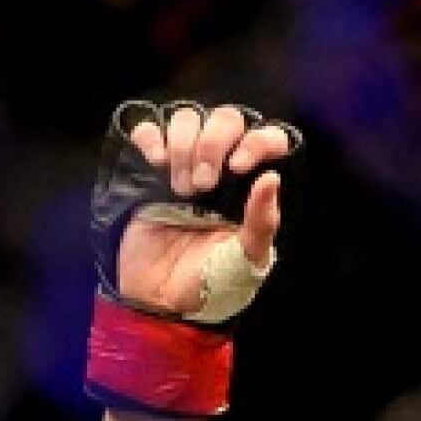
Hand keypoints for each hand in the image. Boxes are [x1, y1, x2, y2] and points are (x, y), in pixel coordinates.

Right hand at [118, 105, 291, 314]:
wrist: (163, 302)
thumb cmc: (215, 282)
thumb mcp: (248, 258)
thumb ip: (262, 221)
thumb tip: (272, 177)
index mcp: (253, 185)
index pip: (266, 138)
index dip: (256, 141)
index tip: (238, 167)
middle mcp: (223, 167)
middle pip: (225, 119)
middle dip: (212, 145)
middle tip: (201, 187)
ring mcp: (185, 165)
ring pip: (188, 119)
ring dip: (184, 145)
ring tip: (180, 188)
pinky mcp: (150, 171)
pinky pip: (149, 130)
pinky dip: (151, 135)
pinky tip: (155, 161)